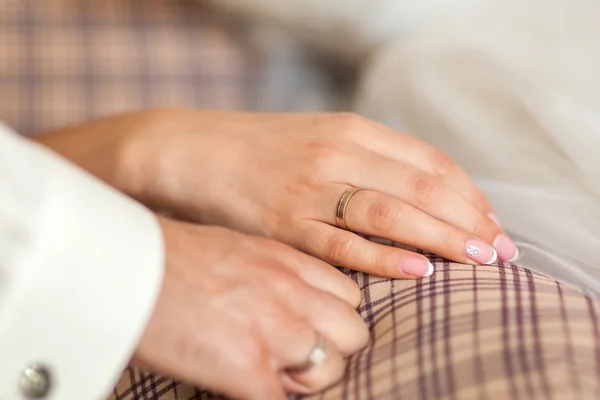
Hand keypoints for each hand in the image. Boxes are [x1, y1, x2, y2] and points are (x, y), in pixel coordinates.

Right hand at [37, 108, 517, 277]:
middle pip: (421, 187)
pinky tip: (418, 271)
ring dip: (441, 237)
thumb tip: (419, 191)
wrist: (194, 150)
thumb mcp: (320, 137)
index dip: (468, 193)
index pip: (430, 162)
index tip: (491, 221)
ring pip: (391, 213)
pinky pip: (342, 243)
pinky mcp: (285, 222)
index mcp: (351, 131)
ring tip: (477, 260)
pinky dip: (384, 257)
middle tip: (500, 249)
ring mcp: (311, 189)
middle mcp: (338, 154)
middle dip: (468, 219)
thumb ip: (368, 158)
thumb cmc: (261, 149)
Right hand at [134, 217, 366, 399]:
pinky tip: (242, 389)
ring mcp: (274, 329)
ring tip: (267, 375)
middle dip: (330, 351)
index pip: (348, 297)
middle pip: (353, 333)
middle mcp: (292, 292)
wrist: (125, 263)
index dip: (332, 320)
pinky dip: (270, 399)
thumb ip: (272, 275)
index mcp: (289, 262)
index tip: (311, 330)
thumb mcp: (237, 250)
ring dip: (305, 381)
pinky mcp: (247, 366)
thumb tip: (281, 304)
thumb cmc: (169, 256)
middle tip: (293, 358)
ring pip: (330, 370)